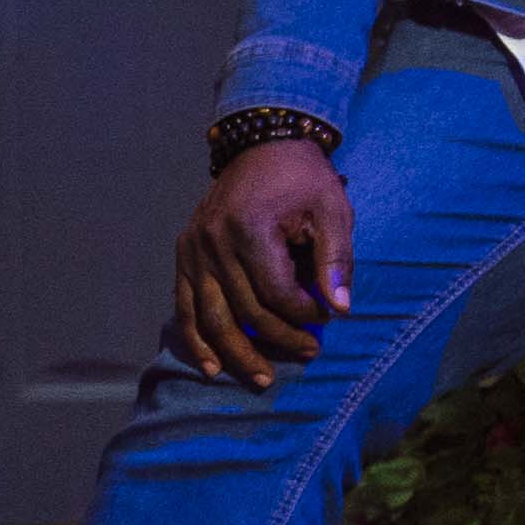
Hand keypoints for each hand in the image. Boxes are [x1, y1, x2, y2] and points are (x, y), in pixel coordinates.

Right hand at [174, 137, 358, 385]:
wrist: (262, 146)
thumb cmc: (303, 179)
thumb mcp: (332, 210)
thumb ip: (336, 259)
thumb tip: (341, 309)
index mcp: (249, 229)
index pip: (275, 292)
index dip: (303, 314)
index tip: (327, 320)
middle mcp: (212, 242)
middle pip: (243, 309)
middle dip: (278, 338)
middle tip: (309, 355)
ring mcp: (193, 250)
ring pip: (210, 316)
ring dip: (235, 353)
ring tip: (262, 378)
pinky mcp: (184, 255)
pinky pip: (184, 305)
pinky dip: (196, 338)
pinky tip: (212, 365)